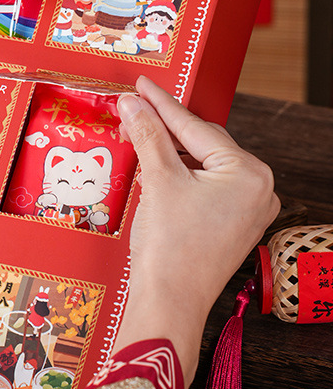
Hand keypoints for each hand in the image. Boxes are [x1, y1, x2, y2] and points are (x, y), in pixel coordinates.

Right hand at [114, 76, 279, 384]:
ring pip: (202, 166)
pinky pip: (204, 188)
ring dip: (169, 153)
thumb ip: (148, 135)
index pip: (196, 128)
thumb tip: (134, 104)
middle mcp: (257, 190)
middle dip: (164, 130)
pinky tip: (155, 170)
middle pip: (202, 145)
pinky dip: (179, 176)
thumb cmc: (170, 249)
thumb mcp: (158, 180)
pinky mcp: (231, 226)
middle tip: (132, 111)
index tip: (142, 86)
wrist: (168, 302)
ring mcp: (247, 211)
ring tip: (137, 139)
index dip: (162, 104)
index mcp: (249, 173)